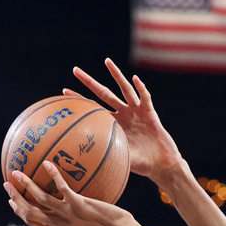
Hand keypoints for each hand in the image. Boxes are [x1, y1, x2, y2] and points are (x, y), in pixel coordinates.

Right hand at [5, 163, 149, 225]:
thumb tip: (70, 213)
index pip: (32, 222)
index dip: (19, 211)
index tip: (11, 201)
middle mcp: (59, 225)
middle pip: (29, 212)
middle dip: (16, 198)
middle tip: (7, 184)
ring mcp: (68, 215)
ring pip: (40, 199)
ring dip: (26, 185)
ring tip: (17, 172)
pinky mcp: (78, 205)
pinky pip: (62, 188)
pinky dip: (53, 175)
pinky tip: (47, 163)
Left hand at [65, 58, 181, 181]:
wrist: (161, 164)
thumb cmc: (141, 165)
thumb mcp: (120, 159)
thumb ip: (107, 155)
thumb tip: (86, 162)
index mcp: (114, 124)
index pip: (93, 109)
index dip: (80, 100)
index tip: (64, 92)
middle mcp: (123, 114)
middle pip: (104, 93)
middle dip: (89, 82)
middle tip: (75, 70)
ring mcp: (136, 111)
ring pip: (124, 89)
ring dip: (116, 75)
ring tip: (107, 61)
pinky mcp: (150, 113)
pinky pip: (145, 98)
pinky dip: (141, 89)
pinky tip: (135, 79)